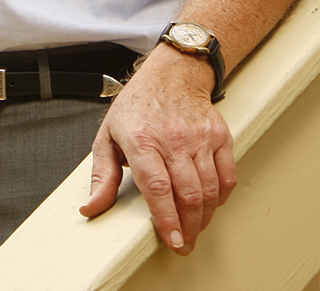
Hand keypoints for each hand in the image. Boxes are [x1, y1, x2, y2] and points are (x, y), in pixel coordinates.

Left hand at [78, 46, 236, 255]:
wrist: (172, 75)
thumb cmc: (138, 106)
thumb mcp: (107, 136)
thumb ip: (101, 176)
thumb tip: (91, 207)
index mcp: (142, 140)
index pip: (157, 186)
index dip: (166, 218)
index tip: (171, 240)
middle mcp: (174, 139)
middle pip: (188, 193)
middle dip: (188, 227)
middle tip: (183, 244)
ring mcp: (200, 138)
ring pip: (210, 189)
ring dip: (204, 217)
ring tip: (194, 230)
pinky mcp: (220, 137)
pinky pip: (227, 176)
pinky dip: (221, 197)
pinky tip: (210, 206)